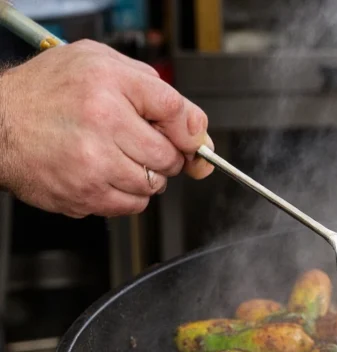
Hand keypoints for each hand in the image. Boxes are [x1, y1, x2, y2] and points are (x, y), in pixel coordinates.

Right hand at [0, 39, 213, 217]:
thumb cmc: (46, 92)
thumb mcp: (99, 63)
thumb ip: (151, 86)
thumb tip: (193, 125)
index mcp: (109, 87)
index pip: (177, 112)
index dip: (189, 129)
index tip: (187, 137)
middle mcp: (102, 125)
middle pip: (170, 156)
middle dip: (165, 154)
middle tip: (142, 144)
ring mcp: (93, 165)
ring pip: (153, 185)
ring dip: (146, 176)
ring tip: (118, 156)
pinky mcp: (85, 195)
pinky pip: (132, 206)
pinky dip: (129, 195)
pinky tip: (108, 174)